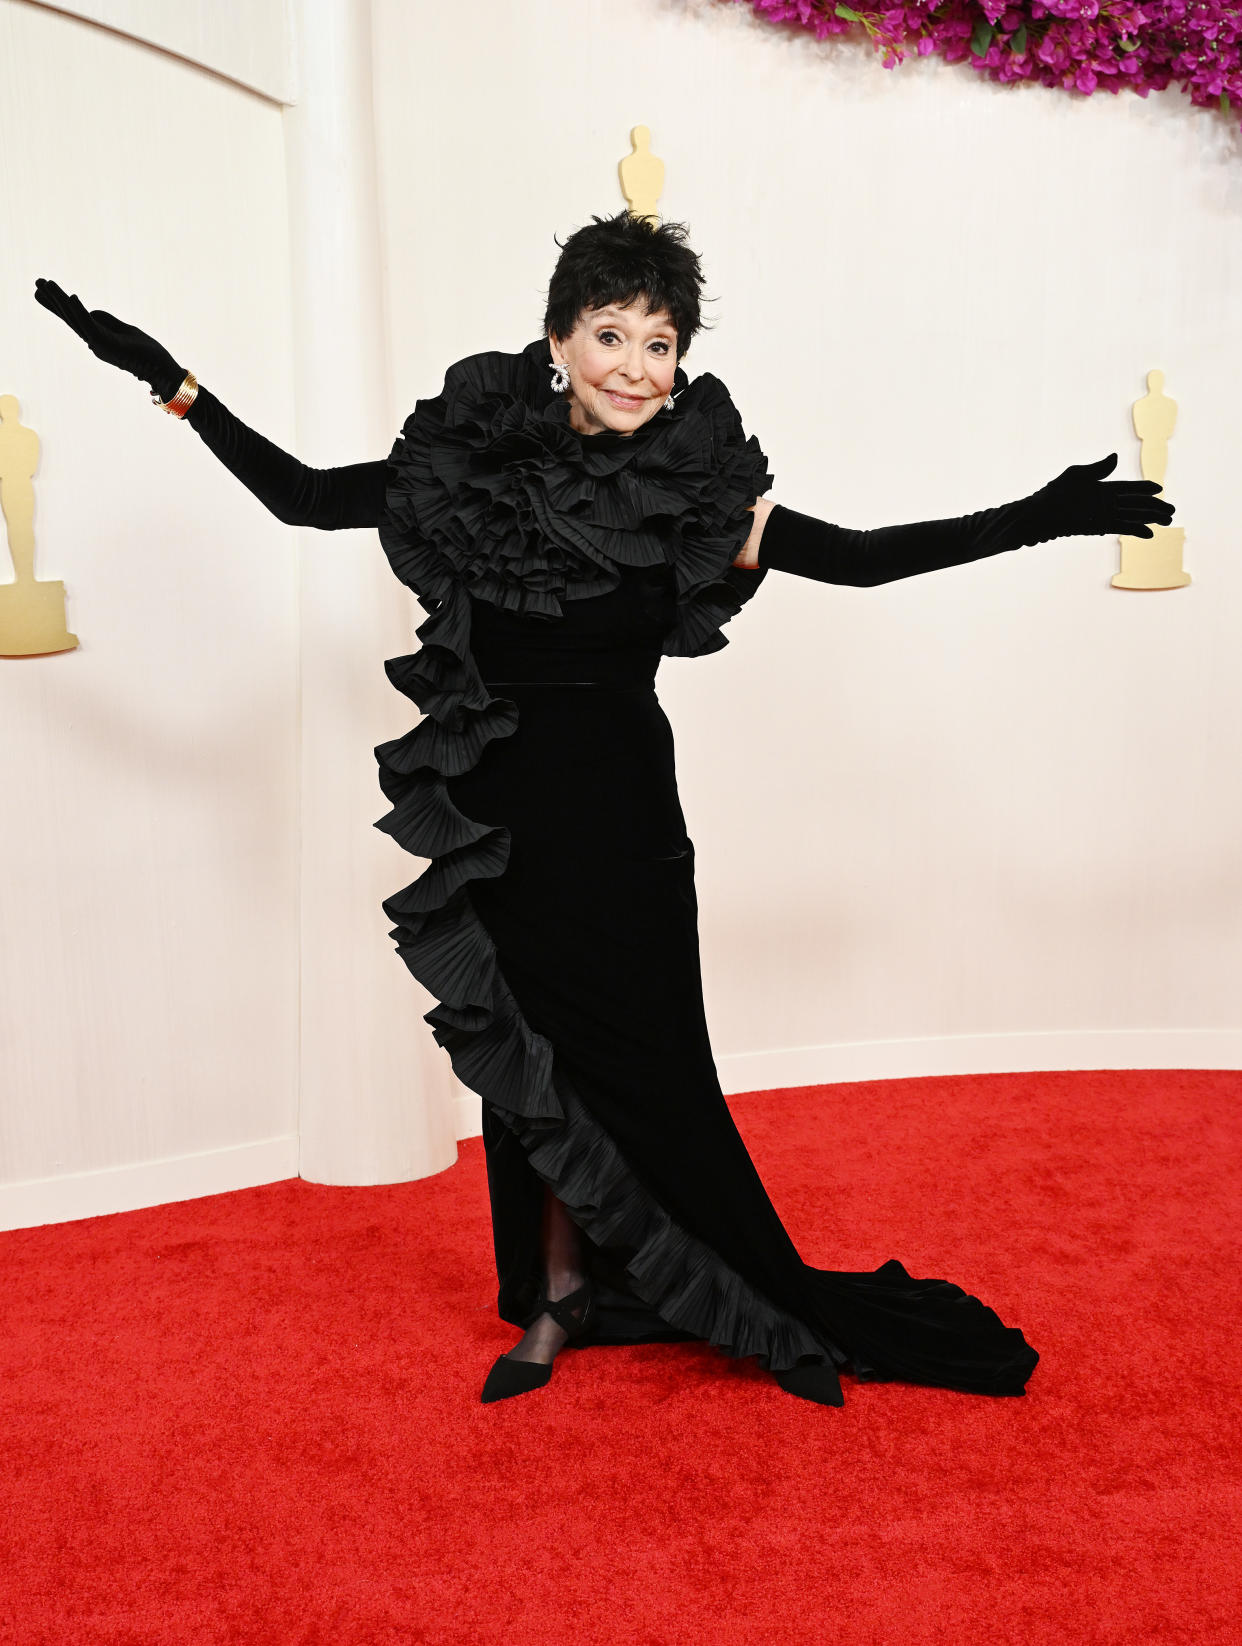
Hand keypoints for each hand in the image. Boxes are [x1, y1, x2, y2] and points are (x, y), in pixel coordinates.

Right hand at [33, 277, 187, 400]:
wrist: (161, 370)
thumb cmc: (147, 352)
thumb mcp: (125, 330)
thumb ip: (108, 320)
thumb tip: (92, 311)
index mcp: (98, 337)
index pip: (75, 317)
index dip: (59, 304)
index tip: (44, 288)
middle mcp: (95, 342)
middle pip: (69, 317)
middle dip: (52, 300)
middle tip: (36, 283)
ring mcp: (100, 344)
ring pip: (75, 319)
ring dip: (60, 301)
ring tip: (45, 284)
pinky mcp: (108, 345)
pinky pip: (90, 325)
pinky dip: (80, 312)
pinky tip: (71, 297)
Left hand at [1026, 452, 1175, 542]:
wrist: (1039, 516)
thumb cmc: (1054, 493)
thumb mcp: (1076, 476)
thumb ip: (1098, 469)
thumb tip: (1116, 457)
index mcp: (1101, 487)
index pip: (1128, 488)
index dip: (1143, 489)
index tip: (1159, 489)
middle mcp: (1105, 502)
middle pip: (1135, 504)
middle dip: (1153, 507)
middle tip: (1172, 511)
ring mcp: (1103, 516)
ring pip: (1132, 517)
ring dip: (1149, 519)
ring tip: (1168, 521)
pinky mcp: (1098, 528)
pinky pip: (1121, 528)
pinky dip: (1135, 530)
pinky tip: (1149, 533)